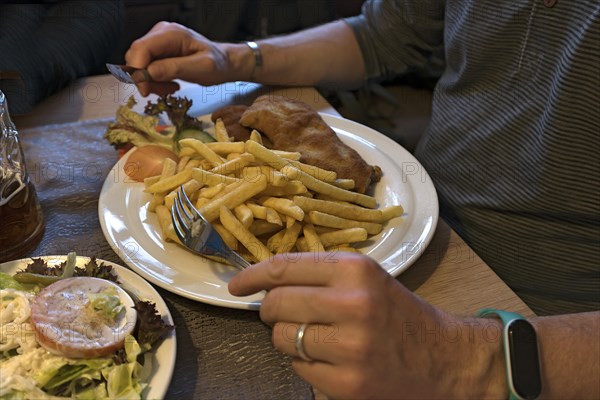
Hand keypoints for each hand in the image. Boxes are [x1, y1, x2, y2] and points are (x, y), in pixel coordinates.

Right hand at [125, 22, 240, 95]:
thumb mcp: (201, 68)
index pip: (141, 48)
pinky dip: (155, 81)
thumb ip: (175, 68)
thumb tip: (149, 72)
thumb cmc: (217, 64)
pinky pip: (146, 69)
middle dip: (145, 79)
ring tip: (171, 88)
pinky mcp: (158, 53)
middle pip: (136, 57)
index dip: (138, 70)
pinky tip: (170, 84)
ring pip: (139, 65)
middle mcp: (160, 34)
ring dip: (151, 82)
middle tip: (164, 91)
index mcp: (171, 34)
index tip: (146, 90)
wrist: (223, 63)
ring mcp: (158, 43)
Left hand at [228, 252, 504, 398]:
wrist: (444, 358)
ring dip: (290, 339)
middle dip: (271, 311)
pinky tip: (332, 360)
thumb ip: (319, 274)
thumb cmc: (398, 313)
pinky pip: (299, 369)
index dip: (252, 276)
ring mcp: (349, 346)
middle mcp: (351, 304)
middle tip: (284, 314)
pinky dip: (307, 365)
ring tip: (317, 338)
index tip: (236, 285)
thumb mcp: (366, 278)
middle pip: (276, 304)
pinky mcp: (347, 382)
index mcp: (355, 269)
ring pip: (282, 339)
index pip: (284, 267)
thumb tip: (264, 281)